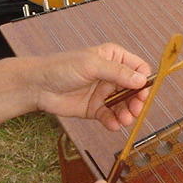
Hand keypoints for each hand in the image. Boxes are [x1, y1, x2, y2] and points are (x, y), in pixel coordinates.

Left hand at [30, 44, 150, 128]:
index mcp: (113, 58)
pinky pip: (110, 116)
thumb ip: (117, 73)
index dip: (144, 80)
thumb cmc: (62, 68)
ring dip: (127, 114)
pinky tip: (112, 124)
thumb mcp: (92, 65)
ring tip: (124, 120)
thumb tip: (142, 80)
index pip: (138, 68)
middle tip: (136, 110)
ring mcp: (104, 93)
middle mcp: (112, 75)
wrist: (38, 86)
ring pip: (125, 105)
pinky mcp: (96, 109)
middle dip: (137, 101)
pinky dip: (114, 122)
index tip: (143, 91)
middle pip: (135, 89)